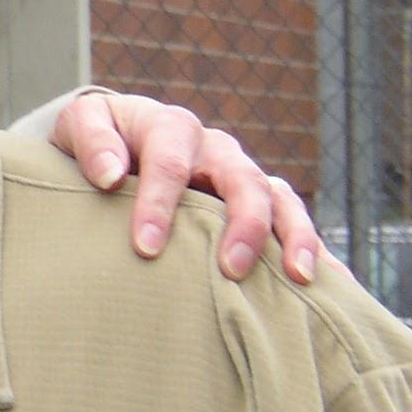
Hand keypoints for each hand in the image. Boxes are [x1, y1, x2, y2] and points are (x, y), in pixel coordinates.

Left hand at [51, 91, 325, 283]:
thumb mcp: (80, 125)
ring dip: (293, 236)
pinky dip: (314, 249)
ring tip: (298, 278)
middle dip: (243, 224)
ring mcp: (240, 174)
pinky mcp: (256, 201)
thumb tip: (110, 175)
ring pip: (280, 198)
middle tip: (231, 269)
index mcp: (170, 127)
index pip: (170, 162)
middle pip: (243, 179)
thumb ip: (91, 142)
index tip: (145, 248)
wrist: (113, 141)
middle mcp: (214, 149)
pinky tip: (331, 286)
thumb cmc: (93, 140)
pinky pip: (292, 221)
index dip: (159, 203)